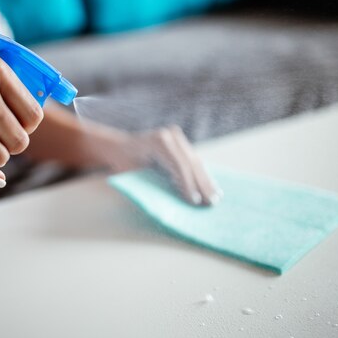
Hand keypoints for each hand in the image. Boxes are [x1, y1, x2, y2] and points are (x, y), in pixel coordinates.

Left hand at [105, 126, 221, 205]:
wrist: (120, 147)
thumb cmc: (123, 164)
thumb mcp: (134, 174)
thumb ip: (153, 183)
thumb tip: (173, 202)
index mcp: (157, 141)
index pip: (178, 164)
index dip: (188, 184)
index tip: (195, 201)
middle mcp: (169, 135)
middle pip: (190, 162)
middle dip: (202, 184)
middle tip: (212, 202)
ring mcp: (177, 137)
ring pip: (195, 162)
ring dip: (206, 180)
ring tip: (216, 198)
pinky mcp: (181, 142)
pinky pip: (193, 161)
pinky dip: (202, 175)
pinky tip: (212, 187)